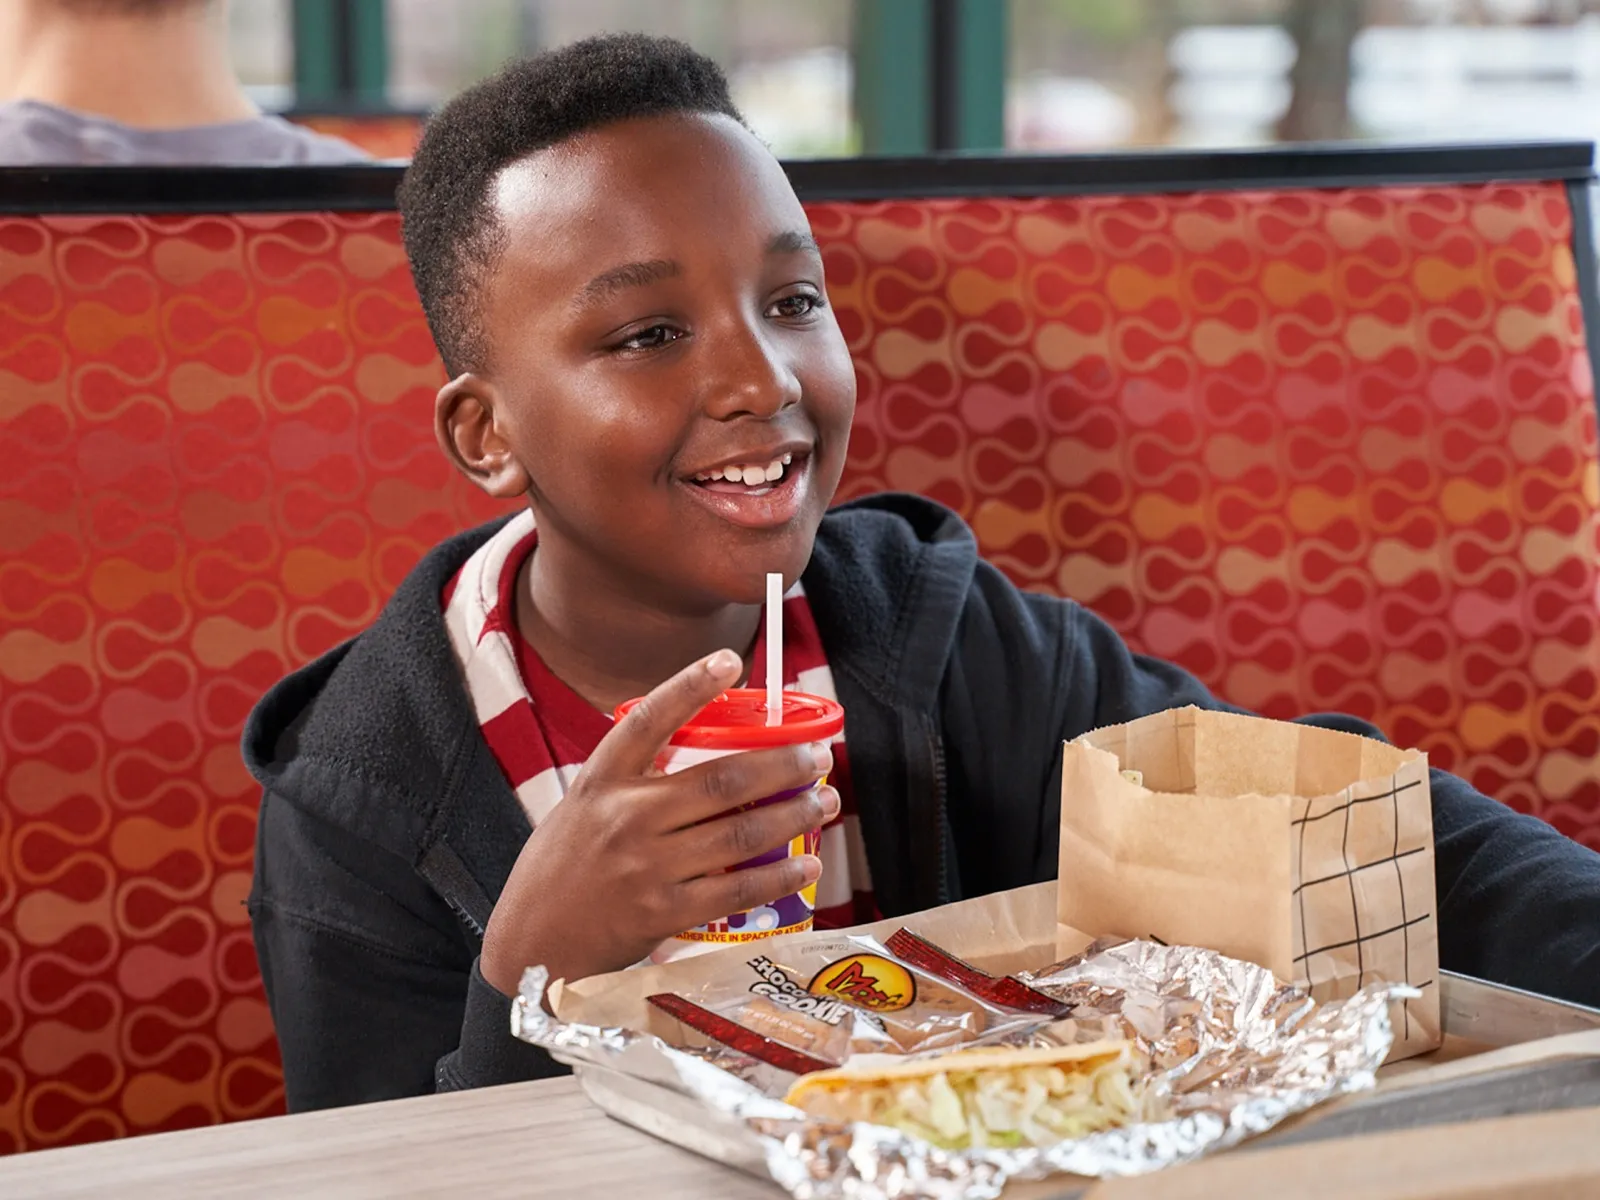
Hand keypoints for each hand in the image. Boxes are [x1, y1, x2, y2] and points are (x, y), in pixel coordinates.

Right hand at [479, 648, 836, 993]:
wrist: (530, 944)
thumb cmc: (561, 869)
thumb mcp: (583, 806)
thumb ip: (634, 782)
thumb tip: (706, 755)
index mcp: (602, 780)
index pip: (648, 719)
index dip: (690, 685)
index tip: (729, 660)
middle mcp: (625, 817)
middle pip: (721, 781)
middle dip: (783, 765)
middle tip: (818, 757)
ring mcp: (645, 867)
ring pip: (739, 835)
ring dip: (792, 816)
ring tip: (822, 802)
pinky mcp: (662, 912)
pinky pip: (735, 890)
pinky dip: (779, 877)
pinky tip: (806, 866)